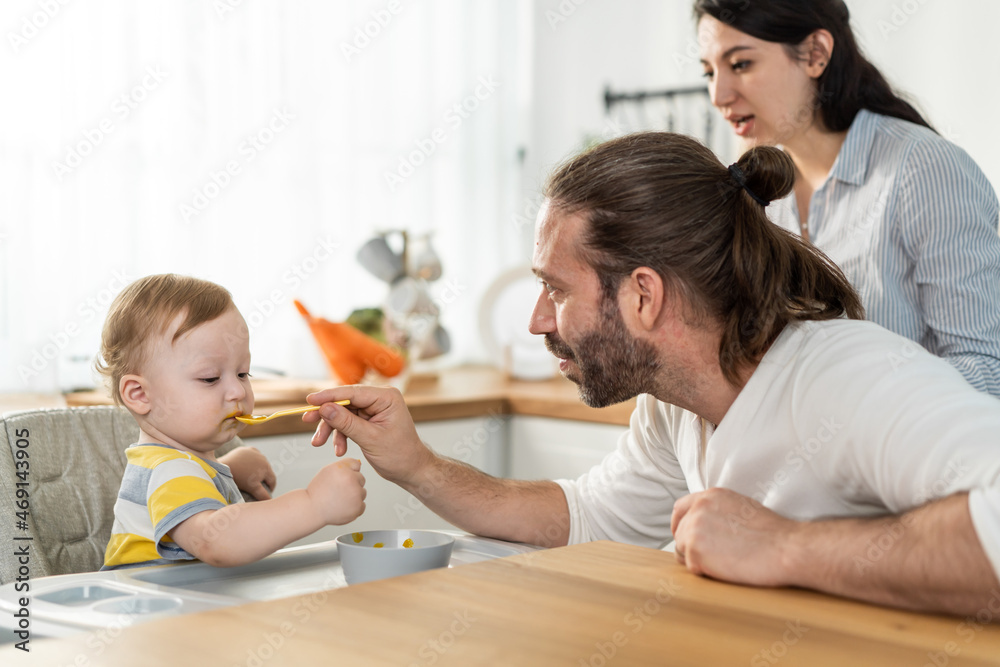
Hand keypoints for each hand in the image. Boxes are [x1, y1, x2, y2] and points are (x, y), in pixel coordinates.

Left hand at [219, 446, 276, 500]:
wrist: (223, 467)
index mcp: (267, 468)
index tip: (267, 493)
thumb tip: (270, 500)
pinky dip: (252, 460)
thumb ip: (263, 494)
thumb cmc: (239, 478)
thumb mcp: (253, 488)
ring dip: (259, 468)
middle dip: (265, 478)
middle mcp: (263, 458)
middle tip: (258, 485)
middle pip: (267, 470)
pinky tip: (248, 464)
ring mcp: (255, 452)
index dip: (271, 488)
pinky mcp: (247, 449)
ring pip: (261, 462)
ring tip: (252, 475)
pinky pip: (253, 455)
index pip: (273, 480)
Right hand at [303, 385, 434, 485]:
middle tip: (307, 420)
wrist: (410, 470)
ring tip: (319, 443)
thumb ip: (346, 423)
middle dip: (326, 414)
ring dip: (331, 428)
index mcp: (386, 397)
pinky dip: (340, 435)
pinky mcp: (368, 419)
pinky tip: (339, 449)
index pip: (352, 392)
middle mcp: (380, 399)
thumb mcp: (370, 439)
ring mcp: (373, 409)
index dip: (329, 395)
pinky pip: (347, 422)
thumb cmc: (400, 455)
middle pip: (344, 401)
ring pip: (342, 413)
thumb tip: (325, 408)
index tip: (310, 399)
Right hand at [306, 458, 365, 525]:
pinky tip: (342, 506)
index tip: (340, 478)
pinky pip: (362, 505)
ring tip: (339, 499)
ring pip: (362, 492)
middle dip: (352, 483)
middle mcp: (351, 480)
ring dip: (354, 496)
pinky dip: (354, 507)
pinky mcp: (358, 507)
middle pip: (361, 478)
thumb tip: (359, 464)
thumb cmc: (318, 491)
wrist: (312, 509)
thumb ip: (345, 465)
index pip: (356, 464)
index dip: (348, 471)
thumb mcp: (328, 471)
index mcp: (343, 469)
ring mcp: (356, 494)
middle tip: (338, 490)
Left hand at [670, 487, 798, 586]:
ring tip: (725, 562)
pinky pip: (691, 566)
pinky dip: (705, 572)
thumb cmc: (772, 533)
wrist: (785, 548)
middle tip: (713, 558)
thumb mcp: (741, 507)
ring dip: (698, 560)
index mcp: (710, 496)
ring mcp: (694, 528)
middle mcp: (698, 508)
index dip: (679, 524)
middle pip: (680, 532)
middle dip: (691, 547)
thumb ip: (717, 511)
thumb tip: (705, 525)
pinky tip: (726, 568)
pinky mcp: (695, 550)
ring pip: (682, 550)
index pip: (680, 508)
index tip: (684, 536)